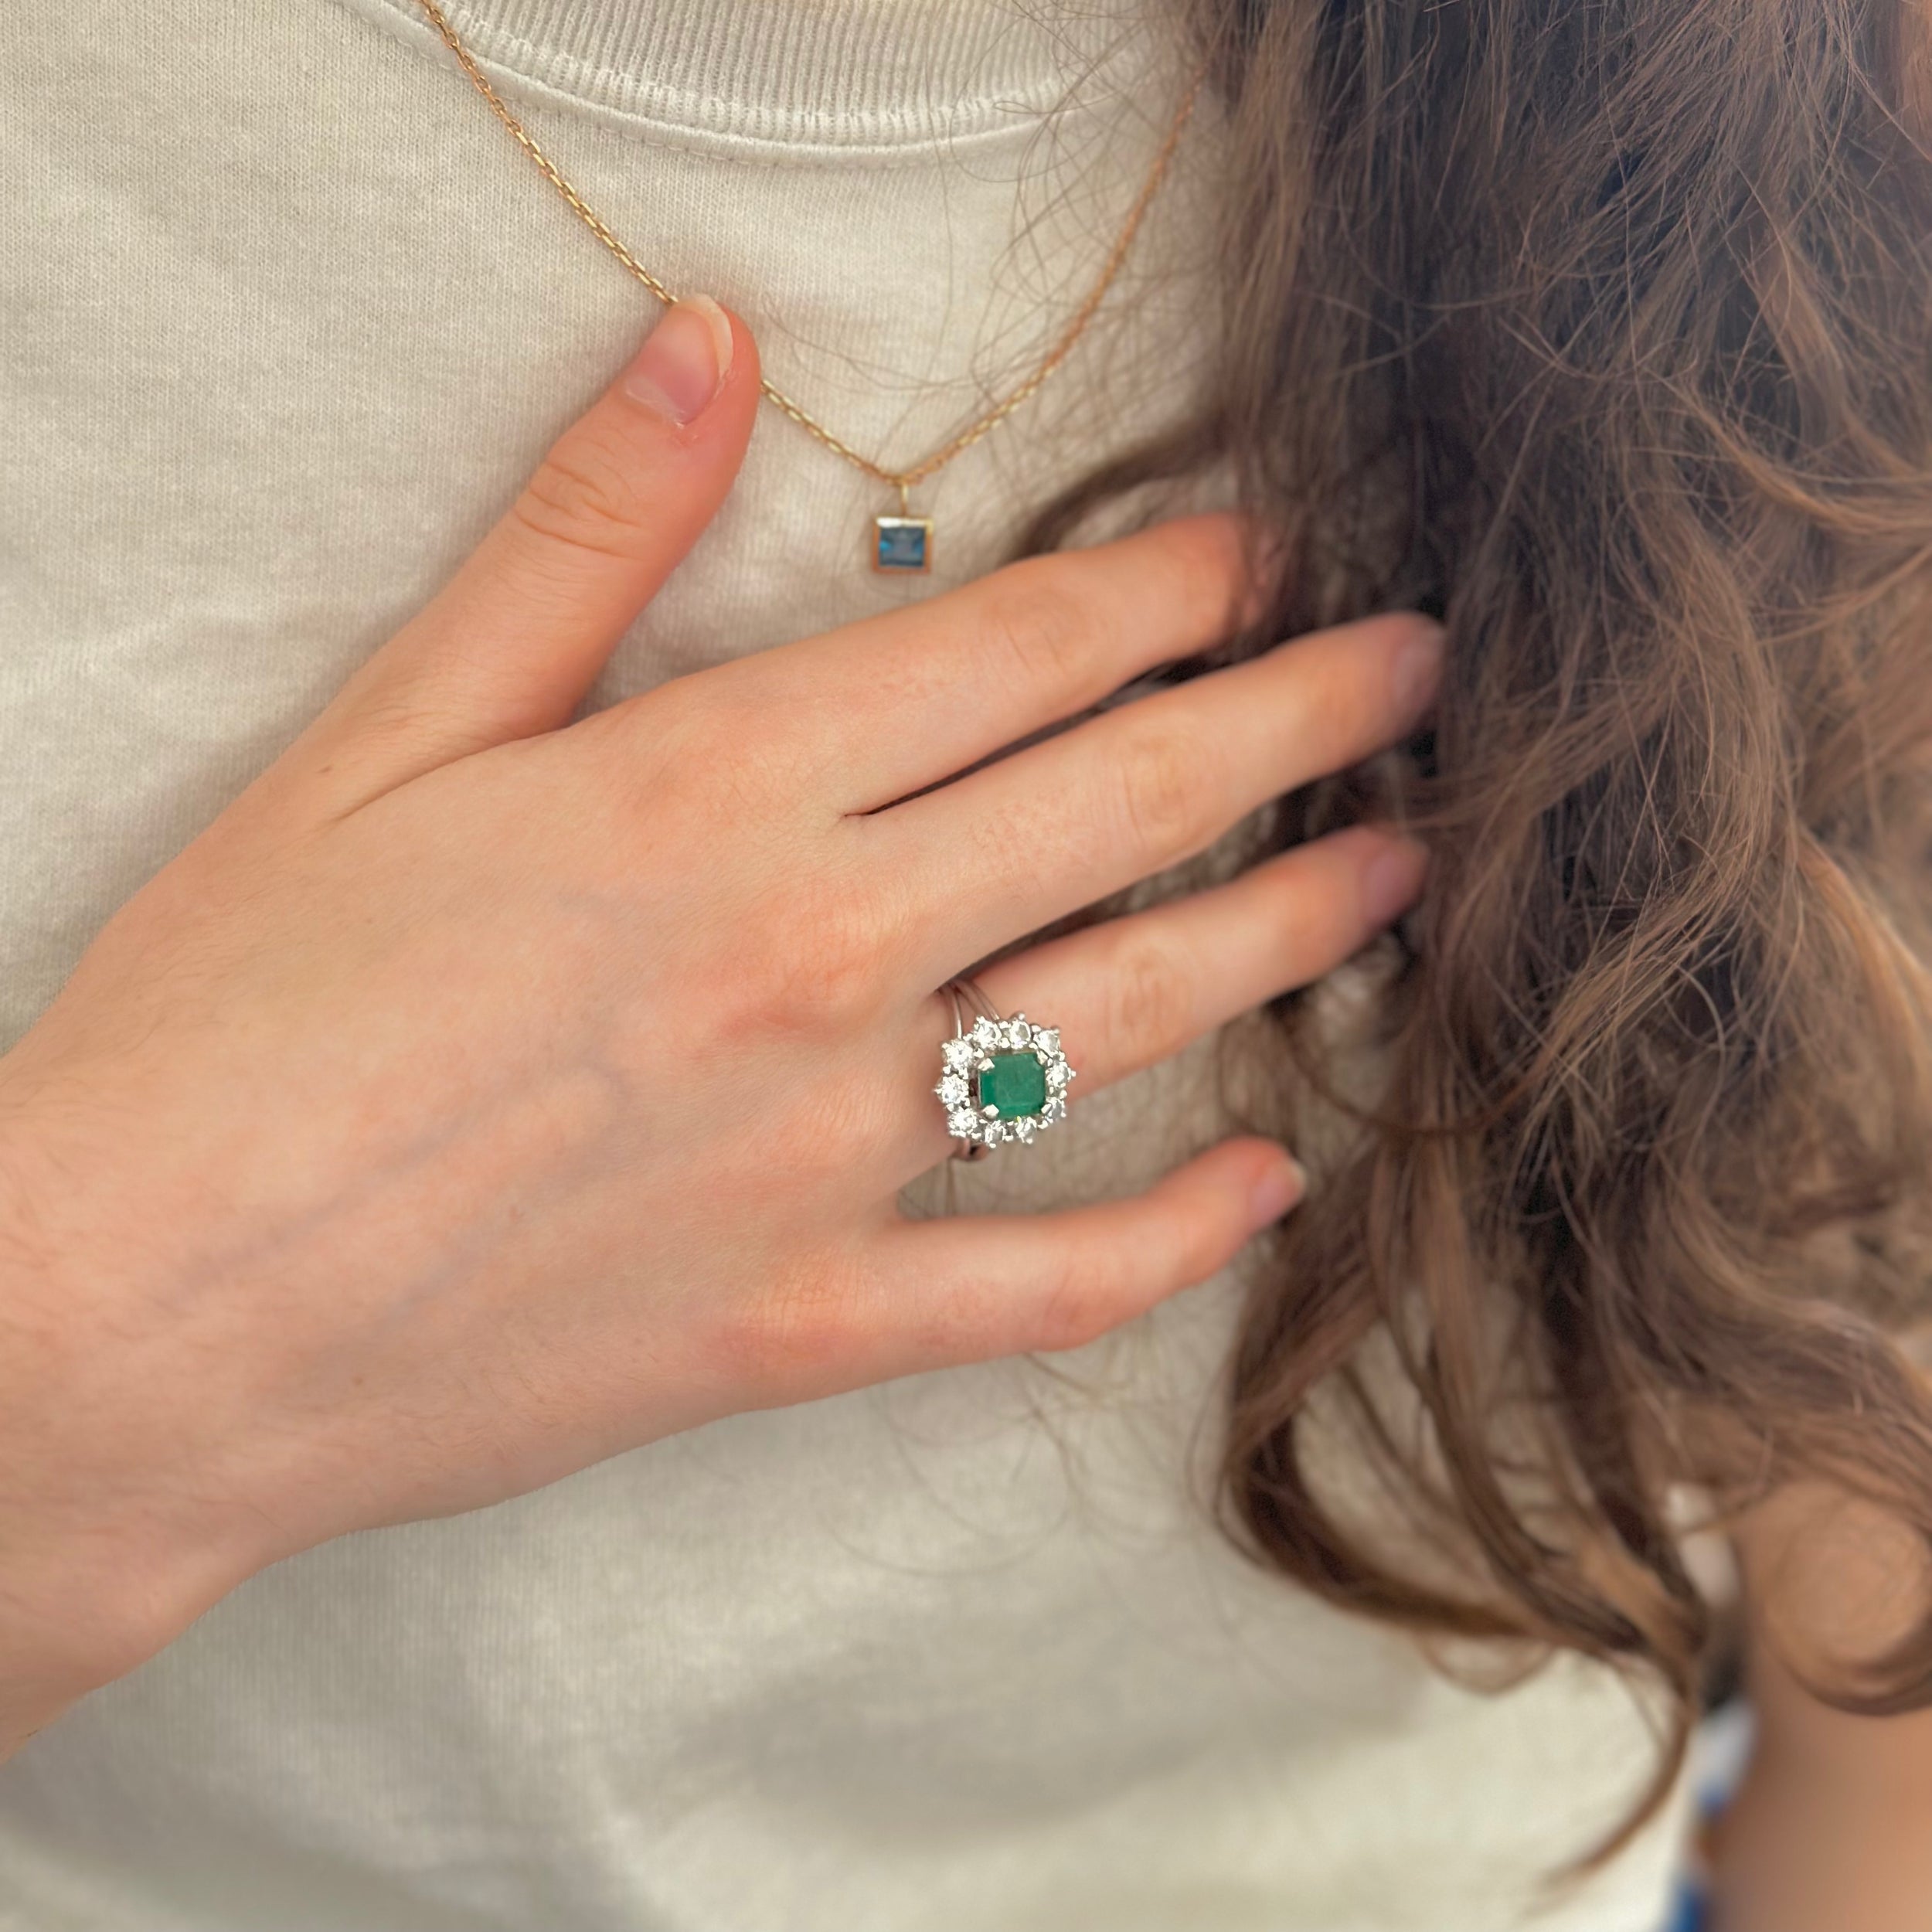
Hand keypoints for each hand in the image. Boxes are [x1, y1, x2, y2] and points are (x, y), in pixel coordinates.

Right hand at [0, 299, 1438, 1738]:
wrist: (133, 1319)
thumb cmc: (235, 1016)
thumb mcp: (383, 736)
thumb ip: (575, 541)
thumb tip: (706, 348)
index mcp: (713, 794)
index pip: (1017, 651)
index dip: (1166, 587)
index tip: (1261, 557)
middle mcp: (814, 960)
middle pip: (1124, 803)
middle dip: (1293, 718)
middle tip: (1412, 674)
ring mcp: (828, 1154)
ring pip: (1130, 1014)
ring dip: (1287, 928)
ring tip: (1398, 873)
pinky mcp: (806, 1321)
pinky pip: (1047, 1283)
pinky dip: (1174, 1237)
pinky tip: (1270, 1188)